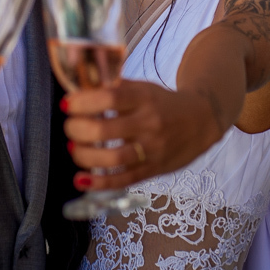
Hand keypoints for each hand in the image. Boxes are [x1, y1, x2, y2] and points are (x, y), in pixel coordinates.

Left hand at [62, 80, 222, 191]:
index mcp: (144, 98)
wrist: (202, 120)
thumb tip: (78, 87)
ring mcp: (152, 149)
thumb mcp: (143, 87)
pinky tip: (81, 180)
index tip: (67, 104)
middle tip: (70, 127)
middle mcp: (149, 123)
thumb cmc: (163, 103)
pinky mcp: (154, 169)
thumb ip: (113, 87)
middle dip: (78, 130)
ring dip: (84, 156)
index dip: (83, 102)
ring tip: (74, 148)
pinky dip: (99, 183)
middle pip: (105, 130)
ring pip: (113, 158)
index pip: (110, 98)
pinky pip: (124, 179)